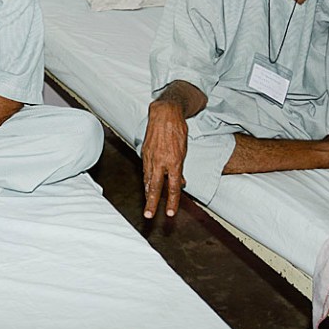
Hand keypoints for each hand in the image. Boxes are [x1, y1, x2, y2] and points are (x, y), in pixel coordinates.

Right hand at [141, 100, 187, 218]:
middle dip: (151, 203)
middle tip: (148, 215)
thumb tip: (181, 182)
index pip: (173, 186)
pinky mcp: (144, 152)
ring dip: (148, 193)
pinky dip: (146, 179)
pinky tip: (146, 185)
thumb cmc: (178, 129)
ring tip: (147, 204)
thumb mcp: (185, 150)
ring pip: (148, 179)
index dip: (172, 201)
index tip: (169, 213)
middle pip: (155, 187)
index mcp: (174, 161)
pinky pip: (145, 169)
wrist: (165, 113)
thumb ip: (181, 168)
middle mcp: (161, 161)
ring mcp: (150, 156)